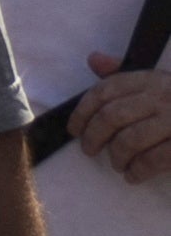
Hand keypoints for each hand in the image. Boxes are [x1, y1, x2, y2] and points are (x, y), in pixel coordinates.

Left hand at [80, 49, 170, 185]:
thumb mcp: (158, 84)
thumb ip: (125, 75)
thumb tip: (93, 59)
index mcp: (151, 79)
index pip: (106, 90)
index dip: (83, 110)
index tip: (73, 129)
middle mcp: (162, 97)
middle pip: (113, 116)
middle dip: (94, 136)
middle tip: (88, 150)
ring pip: (131, 140)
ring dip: (117, 156)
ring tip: (117, 164)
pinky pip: (154, 160)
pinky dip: (138, 170)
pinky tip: (133, 176)